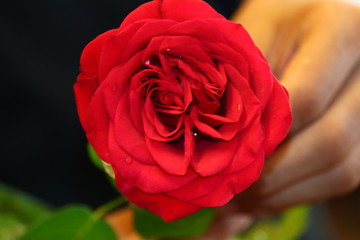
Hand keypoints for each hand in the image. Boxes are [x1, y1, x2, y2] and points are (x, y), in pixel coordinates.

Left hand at [231, 0, 359, 214]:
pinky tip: (270, 195)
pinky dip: (303, 192)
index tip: (226, 162)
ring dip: (288, 193)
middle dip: (275, 177)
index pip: (304, 101)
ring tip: (245, 202)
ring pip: (343, 168)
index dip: (264, 140)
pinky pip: (345, 173)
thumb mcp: (253, 39)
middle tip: (233, 194)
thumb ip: (243, 91)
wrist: (310, 19)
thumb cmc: (274, 24)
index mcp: (339, 29)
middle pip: (329, 141)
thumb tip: (222, 160)